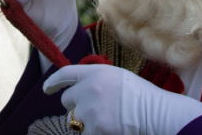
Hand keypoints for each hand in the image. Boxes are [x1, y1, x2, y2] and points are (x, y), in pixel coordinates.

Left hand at [44, 64, 201, 134]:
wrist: (154, 112)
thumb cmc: (140, 95)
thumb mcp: (117, 77)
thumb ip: (95, 80)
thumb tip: (77, 90)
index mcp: (95, 73)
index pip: (65, 74)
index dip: (53, 82)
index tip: (47, 89)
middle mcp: (89, 89)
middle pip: (67, 100)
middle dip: (75, 105)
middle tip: (93, 109)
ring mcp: (90, 110)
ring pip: (73, 119)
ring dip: (83, 121)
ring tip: (105, 119)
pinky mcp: (94, 129)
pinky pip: (84, 133)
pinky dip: (93, 132)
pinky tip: (108, 128)